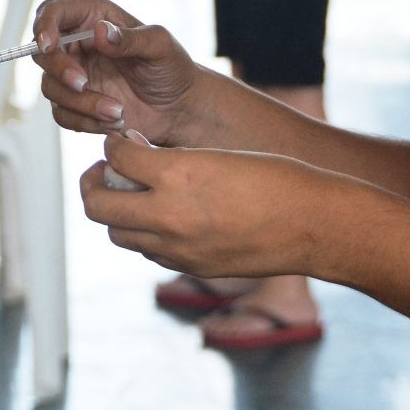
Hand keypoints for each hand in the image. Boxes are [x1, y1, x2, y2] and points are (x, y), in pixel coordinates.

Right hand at [31, 0, 200, 144]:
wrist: (179, 109)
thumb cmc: (172, 69)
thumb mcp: (160, 47)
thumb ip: (131, 38)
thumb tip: (101, 32)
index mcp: (94, 18)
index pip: (53, 12)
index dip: (44, 25)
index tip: (49, 45)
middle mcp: (78, 45)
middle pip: (43, 53)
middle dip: (60, 70)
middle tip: (83, 83)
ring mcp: (75, 76)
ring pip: (51, 87)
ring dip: (80, 103)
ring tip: (117, 112)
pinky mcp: (76, 105)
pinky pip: (62, 114)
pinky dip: (85, 121)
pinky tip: (114, 122)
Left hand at [81, 130, 339, 278]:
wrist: (314, 224)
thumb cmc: (274, 177)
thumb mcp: (215, 154)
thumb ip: (170, 161)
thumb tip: (133, 160)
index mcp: (177, 174)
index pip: (115, 158)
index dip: (114, 146)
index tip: (122, 143)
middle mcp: (169, 215)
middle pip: (98, 205)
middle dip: (94, 184)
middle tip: (106, 172)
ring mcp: (178, 248)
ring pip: (117, 233)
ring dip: (116, 212)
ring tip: (133, 195)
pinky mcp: (191, 267)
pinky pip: (146, 251)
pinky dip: (142, 233)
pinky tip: (161, 217)